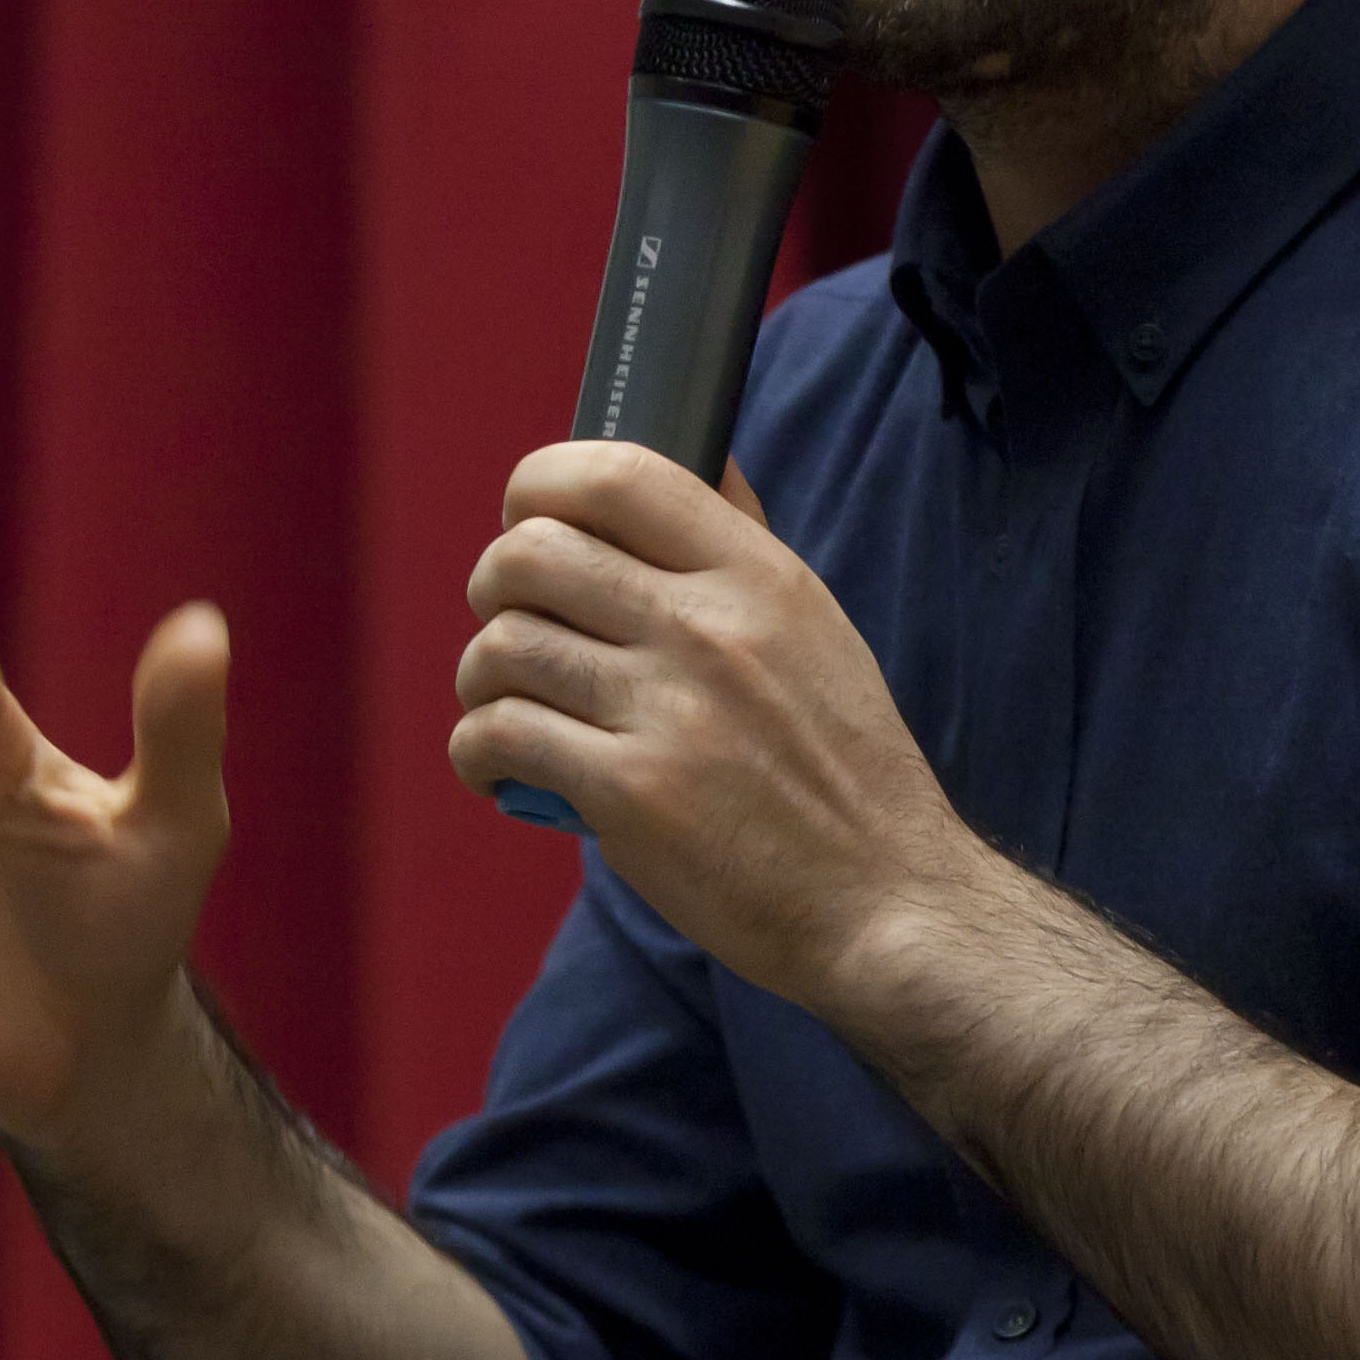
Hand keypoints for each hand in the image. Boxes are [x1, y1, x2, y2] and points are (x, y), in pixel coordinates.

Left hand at [445, 441, 986, 1000]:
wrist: (882, 902)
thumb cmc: (842, 771)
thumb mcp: (815, 629)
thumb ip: (745, 546)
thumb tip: (703, 457)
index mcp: (757, 576)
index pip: (618, 474)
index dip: (540, 483)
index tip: (526, 519)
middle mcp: (709, 629)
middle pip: (530, 553)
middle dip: (493, 587)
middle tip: (513, 629)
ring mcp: (667, 711)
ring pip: (501, 646)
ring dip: (480, 679)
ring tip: (505, 708)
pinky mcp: (630, 794)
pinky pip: (499, 736)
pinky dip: (477, 751)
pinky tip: (501, 770)